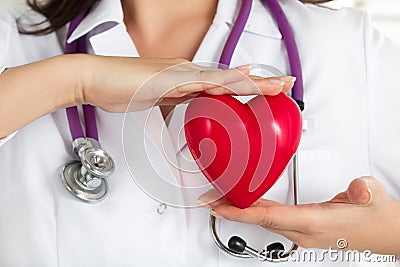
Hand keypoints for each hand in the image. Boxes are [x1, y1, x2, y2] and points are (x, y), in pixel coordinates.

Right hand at [80, 55, 295, 111]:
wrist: (96, 79)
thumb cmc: (123, 90)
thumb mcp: (157, 100)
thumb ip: (176, 103)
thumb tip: (190, 112)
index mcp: (186, 80)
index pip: (224, 85)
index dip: (248, 87)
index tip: (267, 90)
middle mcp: (188, 73)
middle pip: (231, 80)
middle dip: (261, 84)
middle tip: (286, 86)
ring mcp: (181, 74)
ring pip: (224, 79)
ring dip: (253, 83)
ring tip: (278, 86)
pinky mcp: (170, 79)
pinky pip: (203, 83)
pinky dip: (225, 84)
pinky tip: (242, 81)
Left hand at [199, 177, 399, 256]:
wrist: (386, 232)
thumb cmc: (377, 218)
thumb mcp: (374, 199)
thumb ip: (364, 192)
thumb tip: (358, 188)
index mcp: (314, 222)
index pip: (269, 216)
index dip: (240, 212)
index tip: (218, 206)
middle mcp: (304, 231)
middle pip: (259, 218)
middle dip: (231, 209)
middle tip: (209, 197)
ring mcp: (302, 232)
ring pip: (264, 219)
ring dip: (241, 209)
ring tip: (222, 197)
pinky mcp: (303, 229)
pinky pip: (273, 218)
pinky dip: (256, 209)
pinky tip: (249, 200)